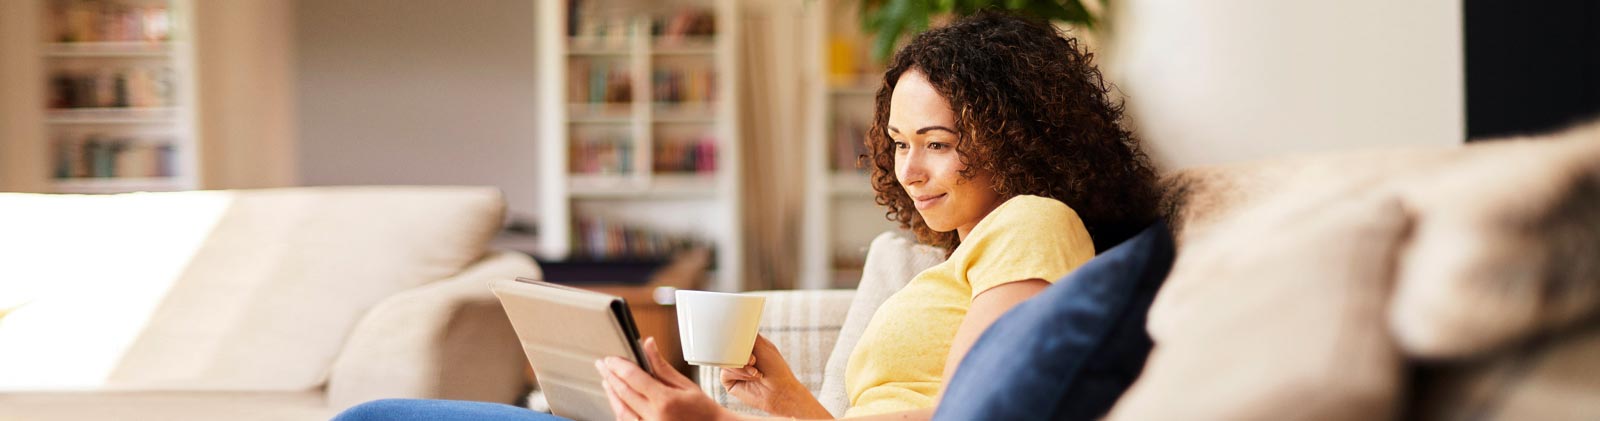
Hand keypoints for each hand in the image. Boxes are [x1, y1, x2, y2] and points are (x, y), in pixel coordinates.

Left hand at [597, 337, 735, 420]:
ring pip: (620, 410)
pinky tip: (617, 399)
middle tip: (602, 365)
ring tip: (606, 380)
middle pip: (623, 393)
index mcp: (665, 401)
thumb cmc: (702, 409)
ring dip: (611, 393)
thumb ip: (662, 365)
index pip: (634, 378)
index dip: (619, 366)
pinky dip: (619, 408)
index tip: (611, 358)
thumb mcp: (685, 384)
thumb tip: (648, 345)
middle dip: (610, 377)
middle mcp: (653, 417)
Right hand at [720, 335, 830, 418]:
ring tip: (756, 370)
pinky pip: (725, 373)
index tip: (746, 343)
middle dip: (740, 353)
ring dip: (741, 366)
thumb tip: (734, 325)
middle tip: (754, 360)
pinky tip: (751, 377)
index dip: (736, 338)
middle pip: (725, 347)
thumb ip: (747, 334)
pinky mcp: (729, 381)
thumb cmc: (775, 368)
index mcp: (745, 345)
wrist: (779, 390)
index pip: (732, 335)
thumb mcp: (762, 344)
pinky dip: (738, 373)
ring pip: (724, 360)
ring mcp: (732, 368)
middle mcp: (737, 356)